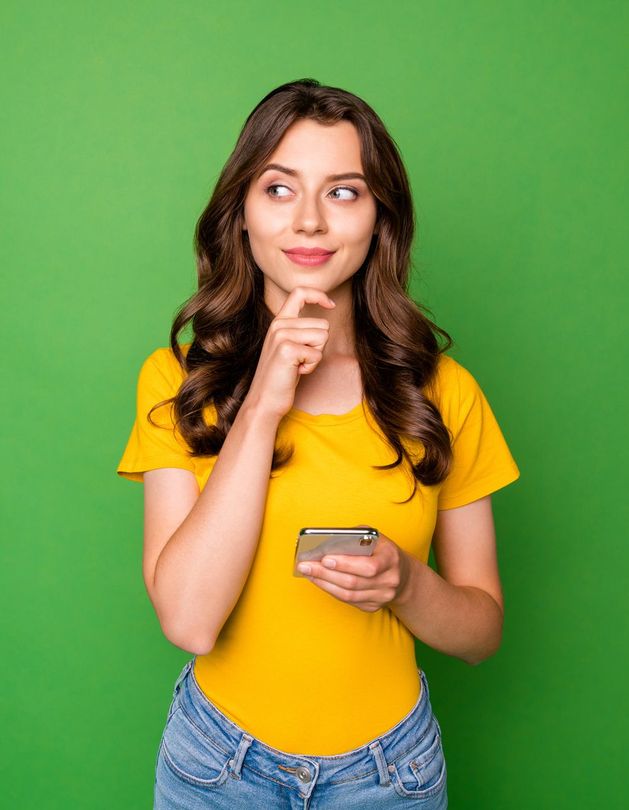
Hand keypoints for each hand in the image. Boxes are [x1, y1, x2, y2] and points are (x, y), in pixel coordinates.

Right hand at [243, 286, 334, 420]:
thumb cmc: (282, 377)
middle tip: (300, 360)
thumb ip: (300, 330)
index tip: (331, 304)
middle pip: (322, 324)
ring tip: (297, 365)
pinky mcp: (286, 349)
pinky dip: (311, 367)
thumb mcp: (288, 347)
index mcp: (279, 321)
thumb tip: (325, 320)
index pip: (299, 293)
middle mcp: (279, 324)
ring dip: (315, 356)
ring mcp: (281, 335)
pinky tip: (295, 372)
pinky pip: (317, 354)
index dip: (319, 295)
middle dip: (319, 345)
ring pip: (323, 337)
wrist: (265, 400)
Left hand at [296, 526, 412, 612]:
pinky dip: (331, 590)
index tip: (324, 559)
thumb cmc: (381, 550)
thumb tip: (326, 543)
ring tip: (308, 573)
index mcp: (391, 558)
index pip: (368, 566)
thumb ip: (355, 538)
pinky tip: (319, 581)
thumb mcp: (374, 538)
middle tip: (305, 566)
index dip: (345, 564)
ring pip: (348, 595)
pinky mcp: (374, 606)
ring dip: (324, 584)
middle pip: (353, 582)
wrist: (402, 574)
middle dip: (325, 574)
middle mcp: (389, 580)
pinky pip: (349, 601)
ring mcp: (383, 596)